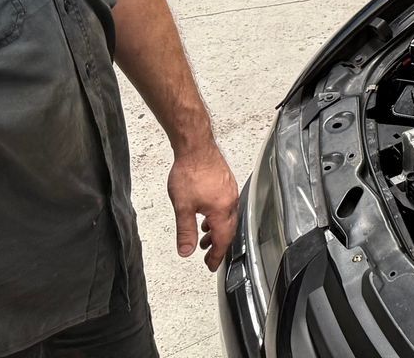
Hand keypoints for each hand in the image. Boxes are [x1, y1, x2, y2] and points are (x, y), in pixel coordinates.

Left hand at [167, 142, 238, 271]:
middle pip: (228, 230)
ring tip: (203, 238)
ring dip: (217, 231)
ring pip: (227, 218)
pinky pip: (226, 206)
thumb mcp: (183, 207)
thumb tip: (186, 251)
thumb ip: (185, 231)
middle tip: (209, 256)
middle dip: (218, 245)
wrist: (195, 147)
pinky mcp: (226, 183)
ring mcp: (230, 191)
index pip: (222, 240)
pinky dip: (217, 217)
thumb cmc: (190, 172)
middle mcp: (230, 201)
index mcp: (222, 210)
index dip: (217, 256)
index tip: (211, 265)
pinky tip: (206, 216)